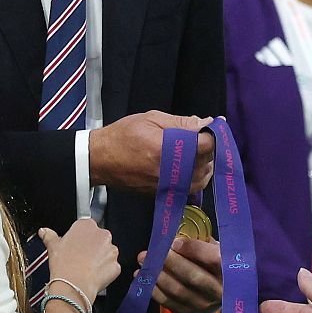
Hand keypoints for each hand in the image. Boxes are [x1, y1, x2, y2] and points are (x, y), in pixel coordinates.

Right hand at [38, 218, 120, 298]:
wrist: (73, 285)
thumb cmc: (64, 265)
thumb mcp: (53, 247)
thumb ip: (50, 236)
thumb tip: (44, 231)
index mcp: (87, 225)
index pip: (85, 227)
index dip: (79, 238)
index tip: (75, 245)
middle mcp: (102, 235)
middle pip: (98, 239)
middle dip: (91, 247)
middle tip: (79, 258)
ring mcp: (111, 250)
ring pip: (106, 253)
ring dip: (99, 259)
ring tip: (85, 268)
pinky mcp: (116, 265)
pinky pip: (110, 267)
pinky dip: (104, 271)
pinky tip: (92, 275)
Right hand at [89, 111, 215, 194]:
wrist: (100, 160)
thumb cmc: (123, 135)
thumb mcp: (151, 119)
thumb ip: (180, 122)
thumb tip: (205, 122)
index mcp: (166, 149)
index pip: (205, 144)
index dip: (211, 134)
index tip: (210, 127)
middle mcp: (170, 172)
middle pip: (207, 162)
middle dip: (208, 148)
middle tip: (200, 138)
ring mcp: (168, 186)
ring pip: (202, 178)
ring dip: (205, 164)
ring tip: (196, 152)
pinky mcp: (164, 194)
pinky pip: (191, 188)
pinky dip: (196, 177)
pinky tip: (190, 166)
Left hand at [145, 235, 221, 312]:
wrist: (226, 289)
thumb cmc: (220, 261)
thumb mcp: (217, 247)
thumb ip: (201, 243)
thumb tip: (176, 238)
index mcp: (231, 269)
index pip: (214, 259)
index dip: (193, 249)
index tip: (174, 242)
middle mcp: (220, 290)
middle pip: (193, 276)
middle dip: (169, 262)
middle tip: (150, 252)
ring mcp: (205, 303)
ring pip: (179, 291)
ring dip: (158, 276)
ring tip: (143, 264)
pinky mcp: (192, 312)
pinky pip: (171, 303)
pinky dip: (155, 291)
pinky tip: (145, 280)